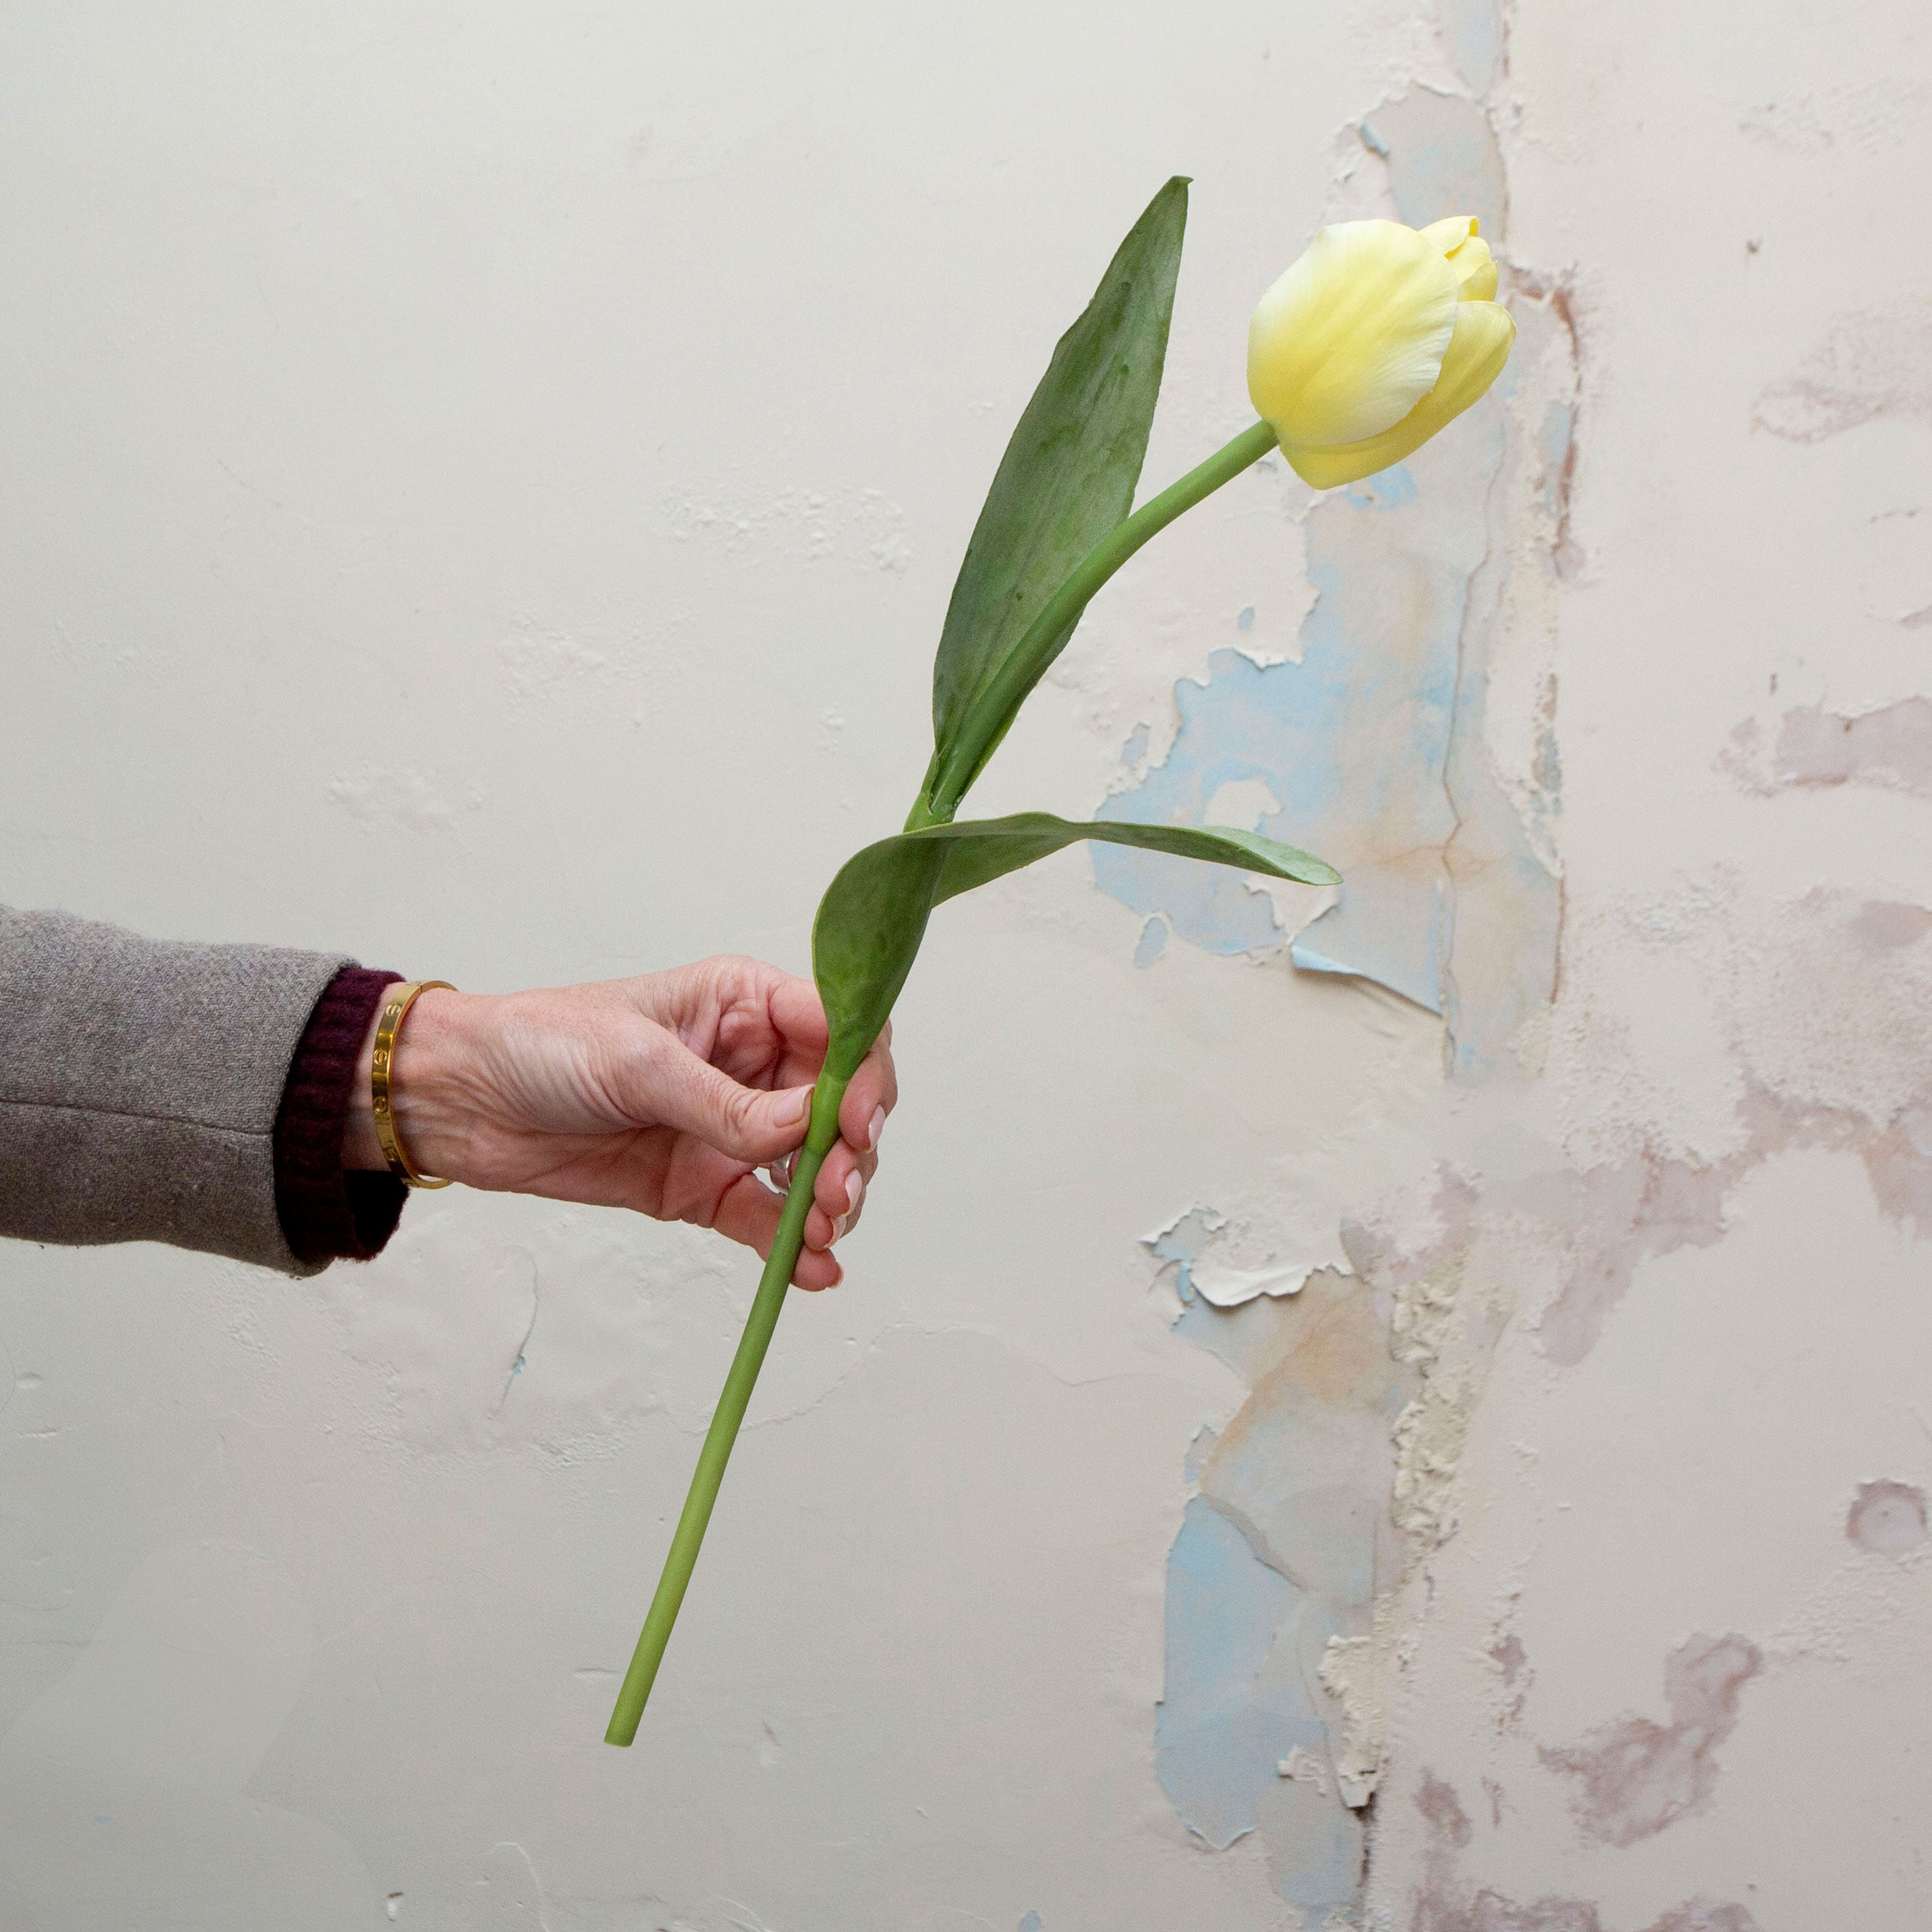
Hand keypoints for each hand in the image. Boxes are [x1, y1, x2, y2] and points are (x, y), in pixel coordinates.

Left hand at [344, 958, 896, 1288]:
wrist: (461, 1102)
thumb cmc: (541, 1044)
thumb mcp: (637, 1062)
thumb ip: (725, 1103)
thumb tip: (806, 1128)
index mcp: (743, 1004)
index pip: (839, 1029)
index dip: (863, 1074)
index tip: (858, 1122)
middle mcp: (749, 1064)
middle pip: (839, 1104)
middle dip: (853, 1149)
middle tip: (838, 1190)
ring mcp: (729, 1129)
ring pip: (811, 1166)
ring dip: (832, 1199)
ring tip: (824, 1230)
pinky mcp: (701, 1186)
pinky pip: (764, 1218)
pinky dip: (793, 1245)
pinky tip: (814, 1269)